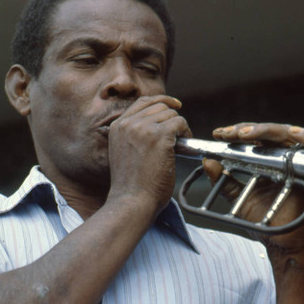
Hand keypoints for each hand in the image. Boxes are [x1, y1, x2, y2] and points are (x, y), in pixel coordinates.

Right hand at [106, 95, 191, 212]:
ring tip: (180, 145)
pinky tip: (184, 146)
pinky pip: (180, 123)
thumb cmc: (132, 186)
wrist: (132, 202)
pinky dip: (186, 132)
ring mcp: (143, 128)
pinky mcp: (159, 136)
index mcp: (117, 126)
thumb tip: (159, 123)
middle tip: (179, 136)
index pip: (143, 102)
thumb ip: (135, 135)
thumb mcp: (125, 153)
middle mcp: (128, 123)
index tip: (175, 106)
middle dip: (172, 120)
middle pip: (160, 107)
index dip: (161, 102)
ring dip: (180, 127)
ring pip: (171, 114)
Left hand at [204, 122, 303, 252]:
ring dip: (267, 130)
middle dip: (248, 129)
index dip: (237, 131)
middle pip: (270, 131)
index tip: (219, 134)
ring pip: (288, 134)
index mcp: (268, 160)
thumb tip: (207, 161)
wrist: (279, 243)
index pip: (255, 137)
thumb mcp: (237, 196)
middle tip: (229, 134)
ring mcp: (299, 162)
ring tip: (246, 134)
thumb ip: (223, 180)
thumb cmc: (264, 220)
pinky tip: (291, 133)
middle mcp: (285, 157)